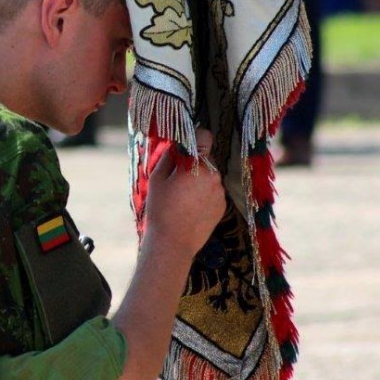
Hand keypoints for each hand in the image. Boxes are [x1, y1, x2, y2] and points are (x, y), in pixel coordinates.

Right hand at [143, 129, 226, 257]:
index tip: (188, 145)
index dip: (196, 138)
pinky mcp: (223, 205)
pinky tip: (191, 207)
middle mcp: (213, 174)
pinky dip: (205, 195)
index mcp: (196, 164)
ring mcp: (220, 191)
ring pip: (211, 176)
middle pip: (207, 158)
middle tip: (178, 179)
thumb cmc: (160, 209)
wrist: (173, 243)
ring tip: (183, 197)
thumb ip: (169, 156)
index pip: (205, 136)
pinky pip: (214, 192)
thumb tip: (177, 144)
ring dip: (200, 180)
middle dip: (195, 163)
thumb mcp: (157, 179)